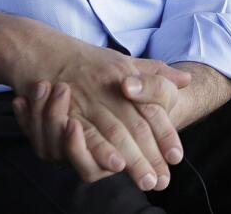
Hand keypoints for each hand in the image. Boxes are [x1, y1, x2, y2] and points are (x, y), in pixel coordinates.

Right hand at [3, 25, 190, 190]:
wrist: (43, 50)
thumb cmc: (87, 61)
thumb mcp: (123, 61)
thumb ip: (153, 74)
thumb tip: (187, 79)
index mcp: (126, 75)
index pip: (152, 108)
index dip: (165, 134)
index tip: (176, 157)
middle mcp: (110, 87)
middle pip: (136, 125)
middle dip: (151, 155)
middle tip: (163, 180)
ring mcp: (89, 99)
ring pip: (115, 133)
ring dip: (132, 158)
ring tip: (146, 179)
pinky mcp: (68, 110)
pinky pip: (87, 133)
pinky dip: (101, 149)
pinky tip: (115, 165)